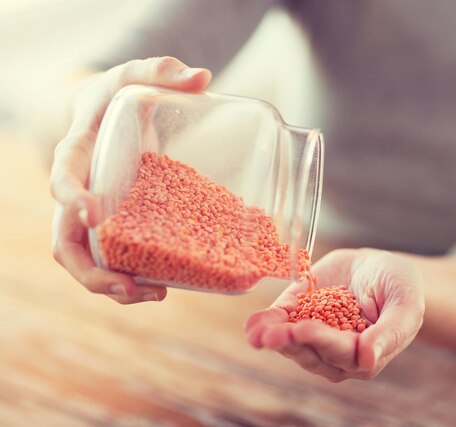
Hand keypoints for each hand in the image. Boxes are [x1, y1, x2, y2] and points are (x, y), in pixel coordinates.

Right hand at [50, 57, 211, 303]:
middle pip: (65, 241)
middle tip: (127, 285)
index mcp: (78, 151)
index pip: (63, 174)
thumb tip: (203, 76)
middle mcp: (77, 191)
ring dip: (113, 285)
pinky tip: (163, 284)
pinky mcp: (115, 227)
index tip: (91, 213)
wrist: (105, 114)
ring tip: (155, 294)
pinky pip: (114, 258)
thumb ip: (162, 71)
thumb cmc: (117, 96)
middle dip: (89, 270)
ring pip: (87, 261)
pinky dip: (133, 275)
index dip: (70, 195)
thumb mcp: (135, 76)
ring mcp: (93, 215)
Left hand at [245, 248, 424, 381]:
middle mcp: (335, 352)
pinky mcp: (297, 314)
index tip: (306, 329)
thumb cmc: (401, 288)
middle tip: (273, 335)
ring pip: (292, 343)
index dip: (322, 341)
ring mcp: (314, 335)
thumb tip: (368, 361)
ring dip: (273, 337)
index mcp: (364, 354)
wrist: (380, 267)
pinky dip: (265, 324)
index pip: (341, 352)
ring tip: (257, 332)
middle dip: (291, 342)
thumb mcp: (405, 305)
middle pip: (311, 352)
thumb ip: (390, 333)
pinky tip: (252, 325)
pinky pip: (280, 323)